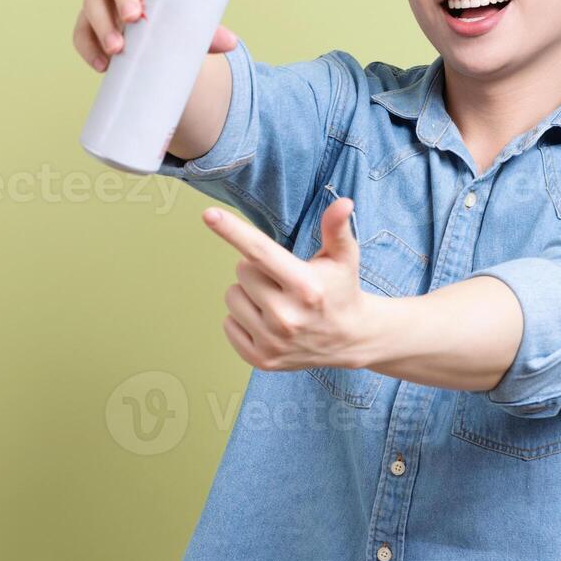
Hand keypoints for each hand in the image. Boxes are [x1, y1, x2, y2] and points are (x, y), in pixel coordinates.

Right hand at [72, 0, 238, 72]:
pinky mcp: (88, 26)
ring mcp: (102, 2)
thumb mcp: (192, 28)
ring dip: (102, 24)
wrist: (158, 53)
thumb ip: (209, 33)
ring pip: (92, 1)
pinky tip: (102, 65)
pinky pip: (81, 32)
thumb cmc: (175, 28)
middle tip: (133, 19)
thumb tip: (231, 43)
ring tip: (117, 49)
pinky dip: (88, 48)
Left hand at [201, 198, 372, 372]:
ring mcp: (272, 341)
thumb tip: (342, 202)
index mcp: (306, 286)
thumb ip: (336, 228)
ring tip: (276, 300)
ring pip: (231, 296)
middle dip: (257, 269)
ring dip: (248, 293)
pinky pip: (228, 324)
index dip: (232, 230)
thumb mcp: (343, 257)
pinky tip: (268, 321)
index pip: (260, 251)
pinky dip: (243, 319)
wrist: (351, 339)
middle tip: (282, 280)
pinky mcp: (261, 359)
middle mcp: (287, 316)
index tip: (209, 214)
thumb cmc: (341, 289)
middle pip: (241, 271)